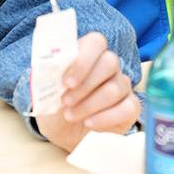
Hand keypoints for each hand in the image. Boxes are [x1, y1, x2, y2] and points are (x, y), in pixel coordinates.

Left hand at [35, 32, 139, 151]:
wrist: (64, 131)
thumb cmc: (55, 105)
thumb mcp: (44, 91)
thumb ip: (47, 77)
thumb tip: (49, 70)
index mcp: (87, 54)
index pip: (96, 42)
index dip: (83, 60)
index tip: (66, 82)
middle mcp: (109, 66)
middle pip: (110, 62)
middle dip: (85, 85)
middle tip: (65, 101)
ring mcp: (122, 85)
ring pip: (116, 88)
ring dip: (90, 104)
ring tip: (70, 116)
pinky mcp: (130, 107)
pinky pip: (128, 108)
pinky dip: (106, 118)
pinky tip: (89, 123)